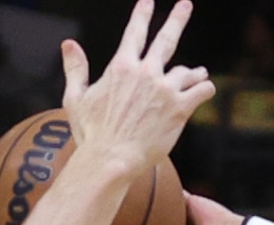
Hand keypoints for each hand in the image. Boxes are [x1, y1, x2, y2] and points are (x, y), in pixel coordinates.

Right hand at [61, 0, 213, 175]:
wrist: (111, 159)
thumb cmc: (91, 133)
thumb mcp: (76, 98)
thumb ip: (76, 69)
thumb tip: (68, 44)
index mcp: (122, 67)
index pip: (135, 32)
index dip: (142, 14)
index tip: (148, 1)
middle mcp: (146, 72)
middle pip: (166, 39)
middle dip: (177, 18)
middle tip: (185, 4)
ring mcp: (165, 89)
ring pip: (186, 71)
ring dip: (192, 72)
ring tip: (198, 72)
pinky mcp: (180, 108)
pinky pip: (201, 91)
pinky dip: (204, 89)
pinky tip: (205, 89)